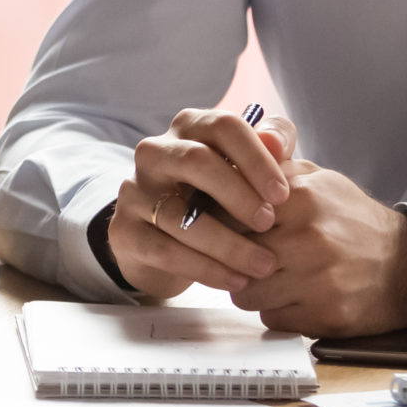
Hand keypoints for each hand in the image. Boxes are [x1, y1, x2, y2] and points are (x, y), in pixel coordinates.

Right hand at [107, 107, 300, 295]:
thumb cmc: (214, 195)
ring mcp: (134, 191)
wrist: (162, 237)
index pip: (223, 126)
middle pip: (196, 161)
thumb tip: (277, 143)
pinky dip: (205, 269)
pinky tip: (235, 280)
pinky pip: (165, 251)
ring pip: (179, 215)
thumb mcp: (243, 168)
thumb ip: (269, 148)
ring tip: (262, 265)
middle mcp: (156, 152)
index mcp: (189, 127)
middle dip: (238, 194)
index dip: (256, 159)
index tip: (282, 194)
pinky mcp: (124, 231)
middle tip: (269, 223)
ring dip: (228, 244)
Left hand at [231, 160, 406, 335]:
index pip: (228, 214)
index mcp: (301, 198)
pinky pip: (271, 318)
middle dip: (232, 259)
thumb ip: (272, 169)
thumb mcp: (318, 180)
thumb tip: (227, 163)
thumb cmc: (352, 220)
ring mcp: (318, 280)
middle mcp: (309, 239)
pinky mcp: (326, 315)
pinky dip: (277, 311)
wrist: (406, 265)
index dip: (222, 224)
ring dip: (252, 289)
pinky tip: (295, 297)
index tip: (226, 229)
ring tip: (272, 279)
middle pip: (233, 256)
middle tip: (245, 257)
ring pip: (245, 293)